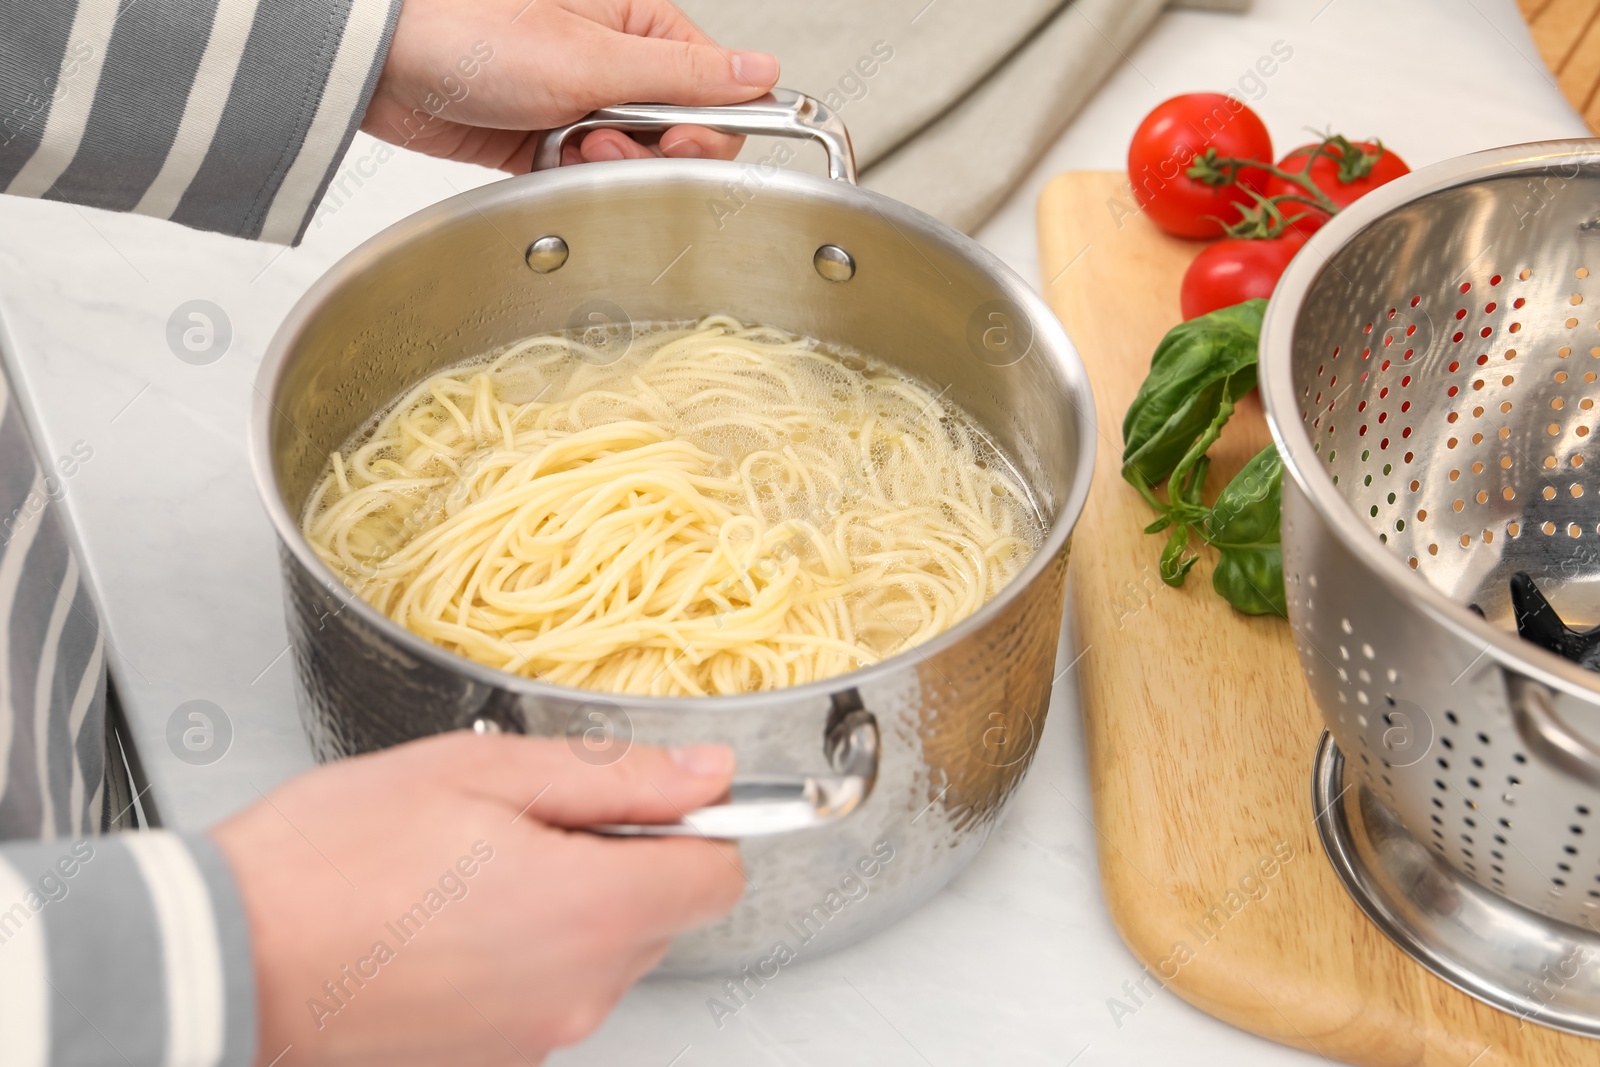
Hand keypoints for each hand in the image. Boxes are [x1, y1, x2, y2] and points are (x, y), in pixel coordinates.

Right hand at [211, 732, 743, 1065]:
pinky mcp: (492, 1063)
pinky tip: (446, 921)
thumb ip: (616, 776)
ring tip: (468, 870)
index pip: (718, 875)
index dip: (691, 826)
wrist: (222, 959)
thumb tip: (707, 772)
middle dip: (616, 861)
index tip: (642, 802)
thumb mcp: (482, 773)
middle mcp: (578, 993)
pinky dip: (519, 955)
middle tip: (520, 823)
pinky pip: (546, 995)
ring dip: (564, 906)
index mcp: (589, 910)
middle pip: (659, 915)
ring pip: (600, 954)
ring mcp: (534, 1040)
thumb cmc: (330, 859)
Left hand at [364, 0, 780, 171]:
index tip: (676, 144)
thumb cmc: (470, 30)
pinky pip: (586, 174)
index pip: (716, 90)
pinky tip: (542, 157)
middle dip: (646, 151)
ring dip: (601, 166)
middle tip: (601, 142)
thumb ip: (684, 77)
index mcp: (641, 22)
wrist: (381, 63)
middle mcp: (617, 60)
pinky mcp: (547, 136)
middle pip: (679, 134)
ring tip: (561, 143)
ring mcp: (581, 100)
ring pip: (631, 161)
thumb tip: (763, 76)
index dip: (705, 129)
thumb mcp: (590, 58)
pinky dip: (569, 176)